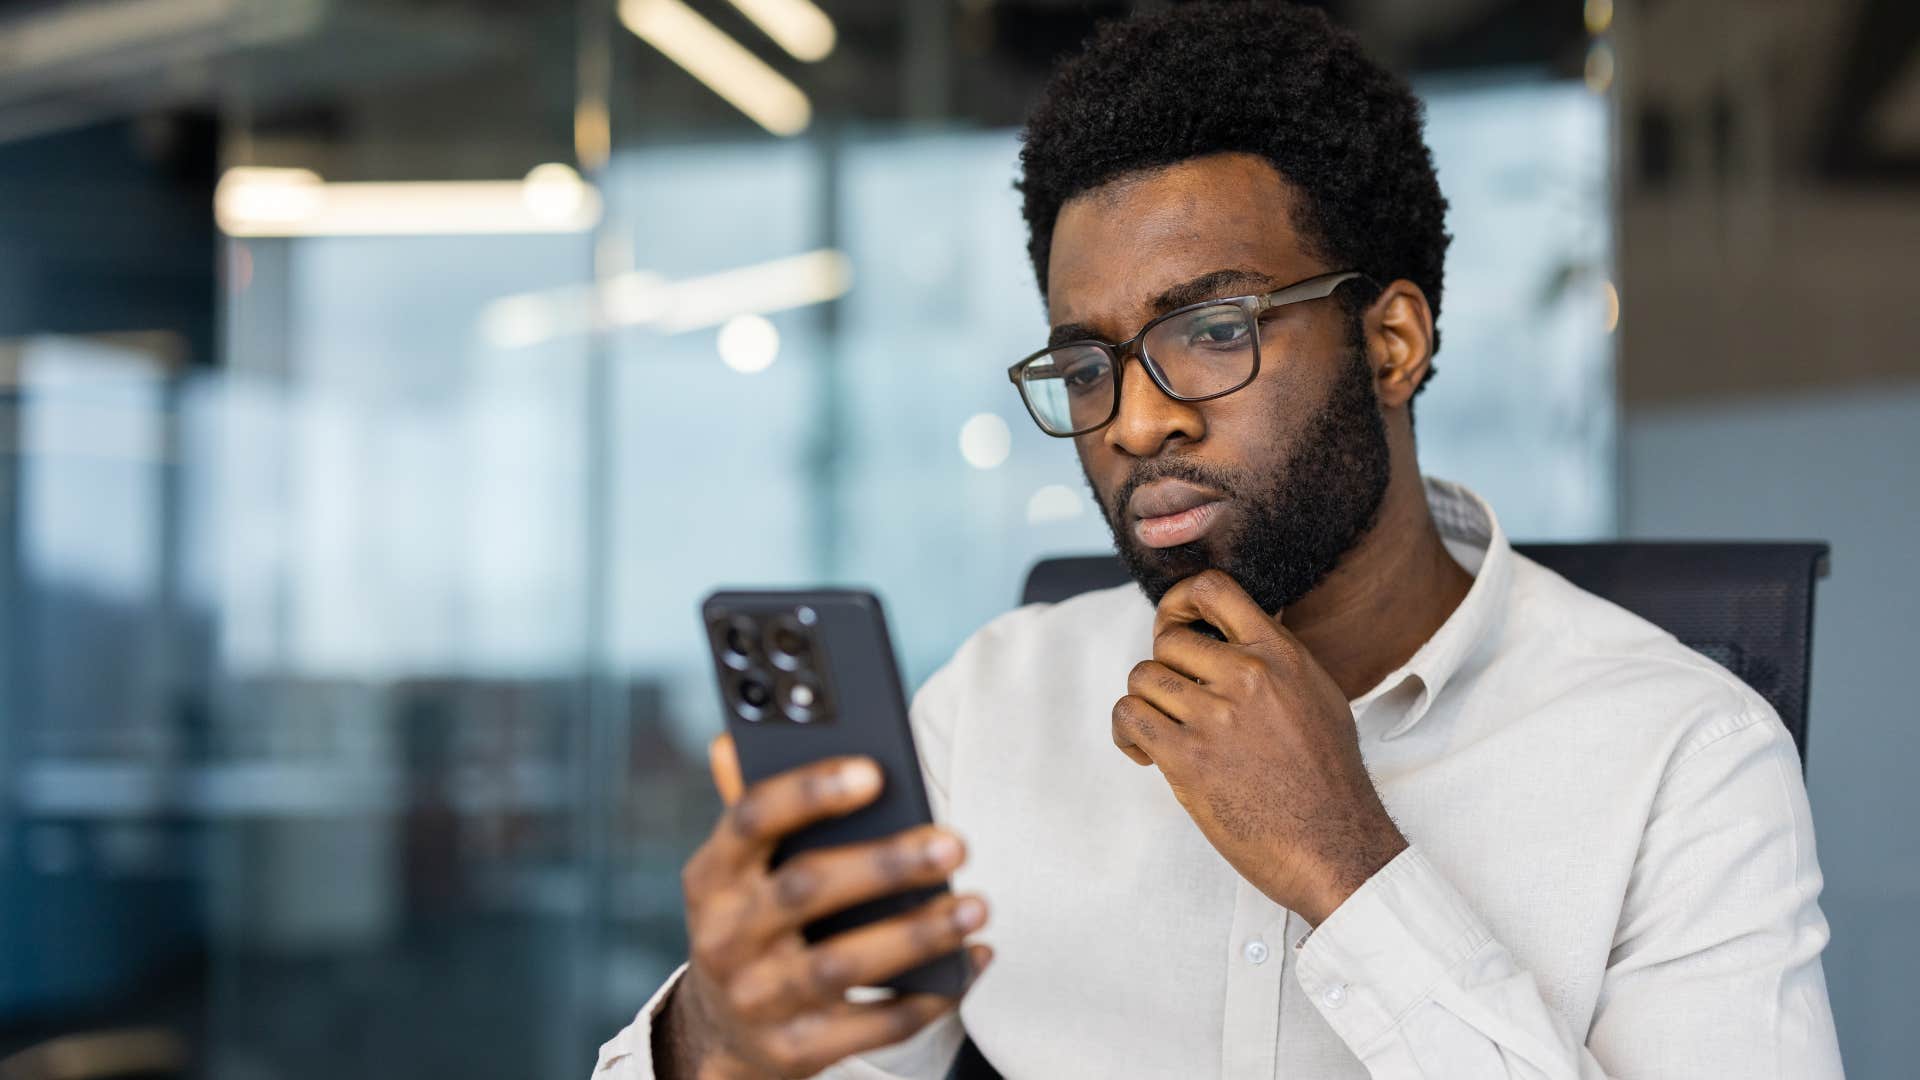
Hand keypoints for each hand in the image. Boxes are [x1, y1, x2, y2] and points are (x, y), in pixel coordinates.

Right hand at [656, 736, 990, 1079]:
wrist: (722, 1034)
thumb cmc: (751, 923)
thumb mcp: (735, 870)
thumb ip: (750, 807)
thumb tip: (731, 739)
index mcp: (711, 877)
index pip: (750, 820)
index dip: (809, 793)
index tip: (874, 772)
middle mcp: (724, 938)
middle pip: (807, 890)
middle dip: (886, 864)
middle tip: (954, 842)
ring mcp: (759, 1000)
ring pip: (845, 965)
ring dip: (918, 933)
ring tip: (976, 905)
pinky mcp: (797, 1050)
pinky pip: (875, 1025)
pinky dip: (931, 995)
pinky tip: (974, 958)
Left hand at [1111, 570, 1406, 924]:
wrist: (1335, 847)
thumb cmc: (1328, 780)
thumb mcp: (1317, 696)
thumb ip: (1276, 660)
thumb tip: (1237, 631)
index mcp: (1280, 655)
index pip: (1213, 589)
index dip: (1179, 602)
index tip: (1175, 625)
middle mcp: (1248, 676)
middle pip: (1167, 641)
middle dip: (1163, 670)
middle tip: (1174, 702)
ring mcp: (1216, 716)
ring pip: (1142, 677)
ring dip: (1146, 705)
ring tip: (1163, 733)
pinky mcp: (1188, 758)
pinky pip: (1129, 716)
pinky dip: (1127, 733)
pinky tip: (1147, 753)